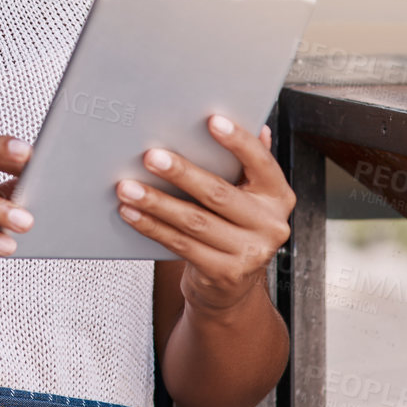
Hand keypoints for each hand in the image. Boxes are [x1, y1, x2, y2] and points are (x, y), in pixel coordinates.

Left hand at [114, 118, 295, 316]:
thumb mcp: (248, 194)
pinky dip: (152, 226)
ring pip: (194, 221)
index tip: (212, 120)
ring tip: (127, 187)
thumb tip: (259, 125)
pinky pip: (180, 245)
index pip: (261, 162)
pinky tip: (131, 212)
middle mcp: (270, 225)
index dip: (238, 141)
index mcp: (278, 196)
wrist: (232, 286)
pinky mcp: (224, 274)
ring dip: (156, 202)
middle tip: (151, 156)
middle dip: (181, 173)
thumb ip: (248, 163)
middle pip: (219, 194)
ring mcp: (249, 254)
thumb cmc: (234, 226)